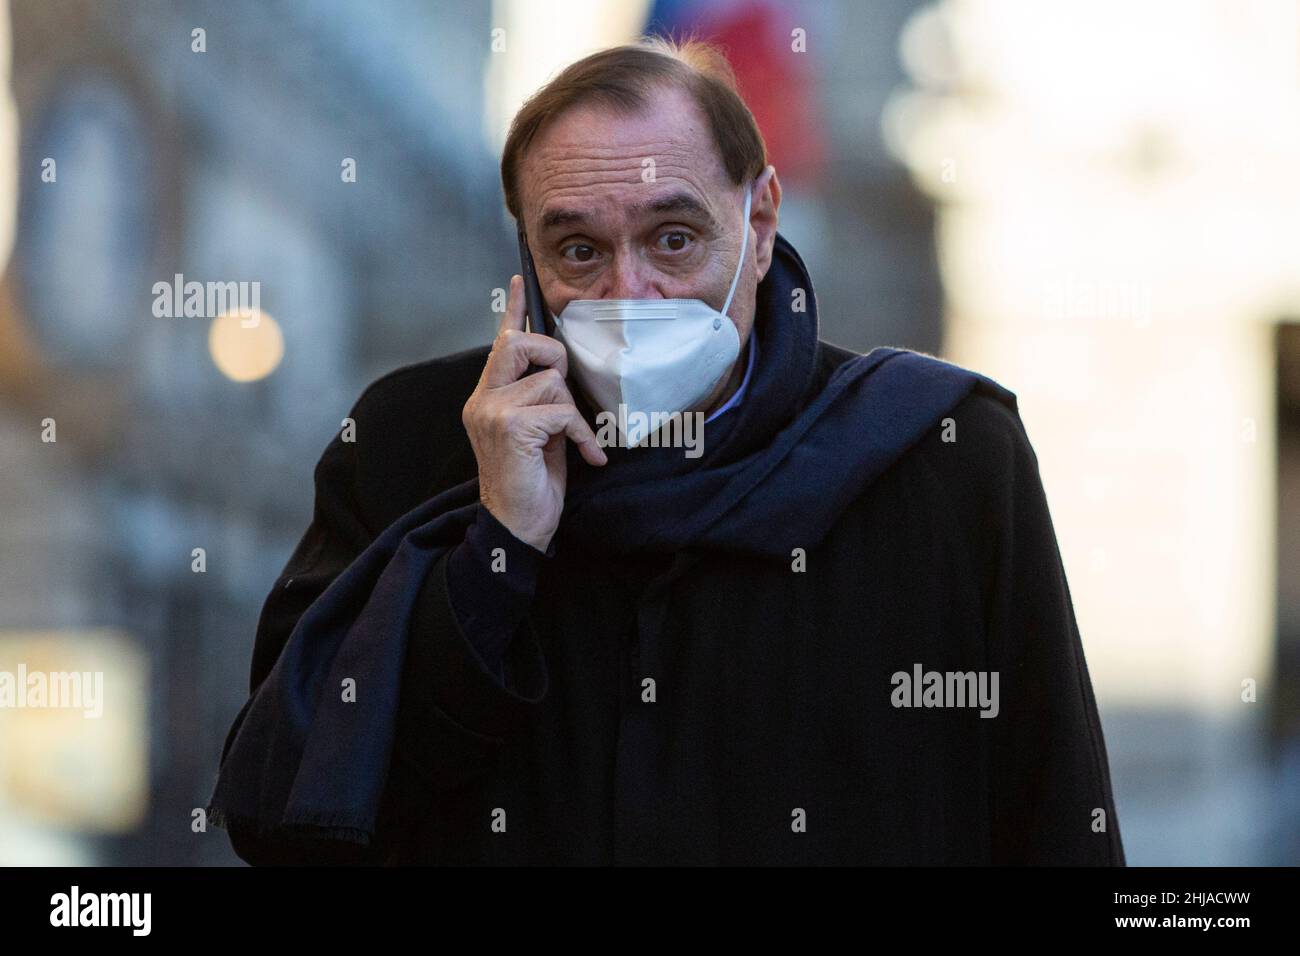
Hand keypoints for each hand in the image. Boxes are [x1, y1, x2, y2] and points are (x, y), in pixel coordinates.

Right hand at [461, 275, 606, 551]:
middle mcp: (482, 399)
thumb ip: (540, 398)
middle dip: (555, 360)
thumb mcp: (539, 431)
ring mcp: (492, 412)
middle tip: (565, 399)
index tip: (519, 279)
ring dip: (572, 411)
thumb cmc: (532, 482)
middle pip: (521, 344)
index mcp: (487, 397)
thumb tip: (562, 372)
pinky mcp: (510, 427)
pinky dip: (583, 434)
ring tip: (570, 440)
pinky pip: (563, 411)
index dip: (512, 309)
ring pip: (551, 380)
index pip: (500, 342)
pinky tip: (589, 455)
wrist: (517, 527)